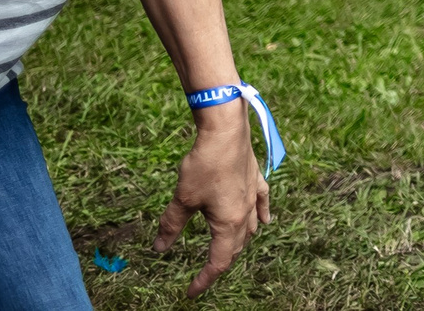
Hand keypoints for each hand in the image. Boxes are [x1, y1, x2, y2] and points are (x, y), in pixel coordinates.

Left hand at [154, 101, 269, 295]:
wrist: (225, 130)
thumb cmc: (204, 164)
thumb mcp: (182, 199)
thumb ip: (171, 225)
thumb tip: (159, 248)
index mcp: (228, 222)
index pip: (219, 260)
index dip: (205, 279)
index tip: (191, 292)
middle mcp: (245, 212)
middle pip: (236, 247)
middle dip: (220, 263)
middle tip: (203, 274)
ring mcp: (253, 195)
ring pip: (251, 227)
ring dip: (239, 242)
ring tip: (227, 250)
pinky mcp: (254, 179)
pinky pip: (262, 203)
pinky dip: (262, 215)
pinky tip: (264, 221)